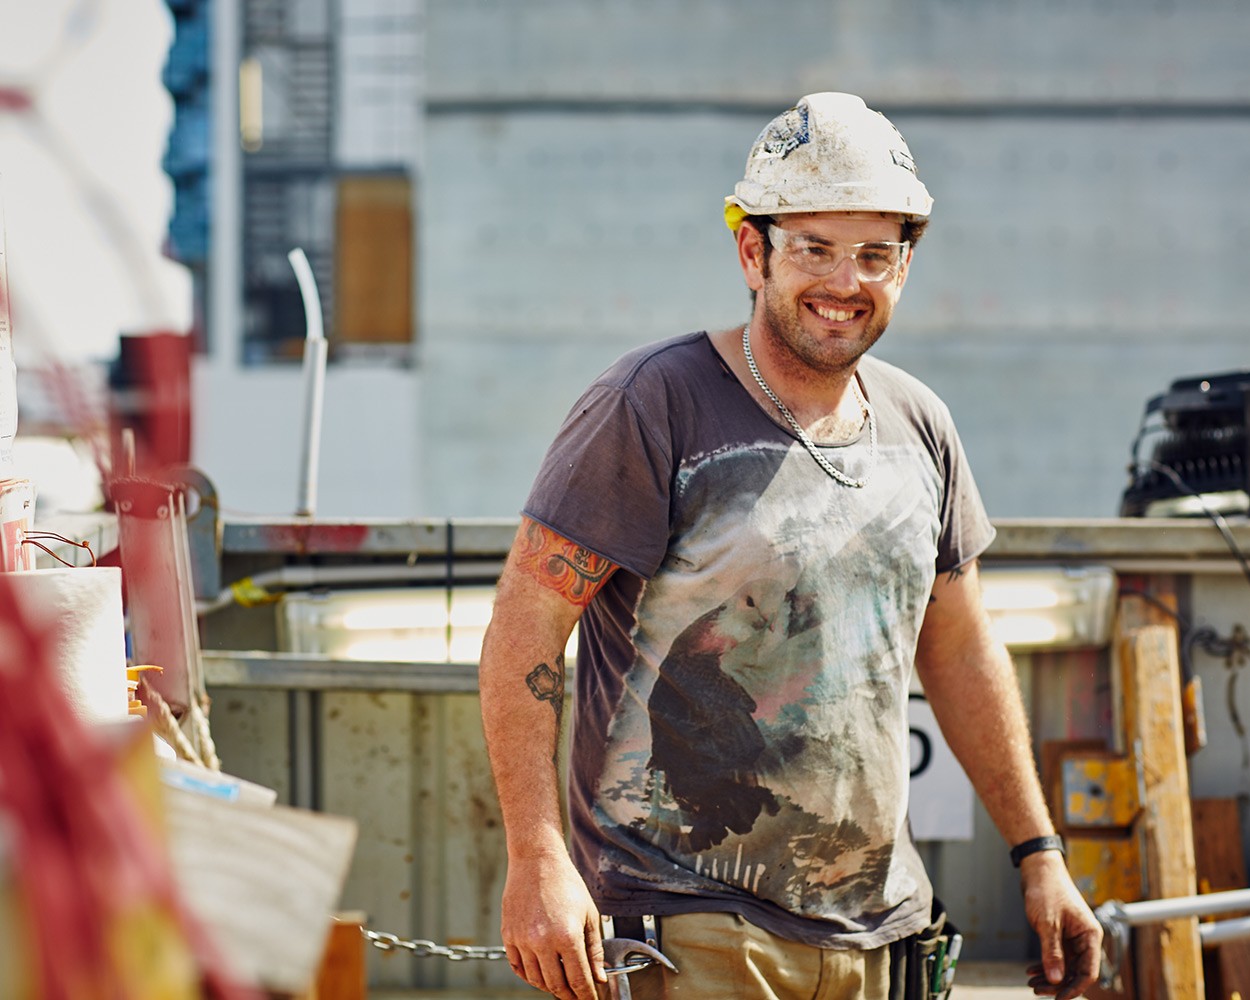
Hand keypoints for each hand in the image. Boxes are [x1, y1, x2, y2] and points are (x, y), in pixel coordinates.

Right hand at [501, 851, 606, 999]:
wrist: (536, 860)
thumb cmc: (566, 883)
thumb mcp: (589, 914)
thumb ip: (594, 950)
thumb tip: (599, 977)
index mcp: (567, 936)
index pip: (578, 980)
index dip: (586, 995)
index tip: (591, 999)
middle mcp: (543, 941)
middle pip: (556, 985)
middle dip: (569, 995)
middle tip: (577, 995)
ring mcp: (522, 939)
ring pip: (536, 980)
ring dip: (549, 987)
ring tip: (560, 984)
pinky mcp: (508, 935)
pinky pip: (517, 967)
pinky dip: (529, 976)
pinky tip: (539, 973)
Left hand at [1021, 852, 1102, 998]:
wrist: (1038, 869)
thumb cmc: (1047, 890)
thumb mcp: (1048, 924)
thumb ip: (1052, 952)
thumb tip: (1056, 979)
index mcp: (1090, 935)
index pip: (1088, 972)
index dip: (1074, 988)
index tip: (1058, 998)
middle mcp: (1085, 938)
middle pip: (1075, 971)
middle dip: (1057, 983)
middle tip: (1036, 990)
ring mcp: (1073, 937)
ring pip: (1064, 965)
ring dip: (1049, 975)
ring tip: (1031, 983)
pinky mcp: (1061, 934)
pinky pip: (1056, 955)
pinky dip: (1045, 964)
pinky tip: (1032, 970)